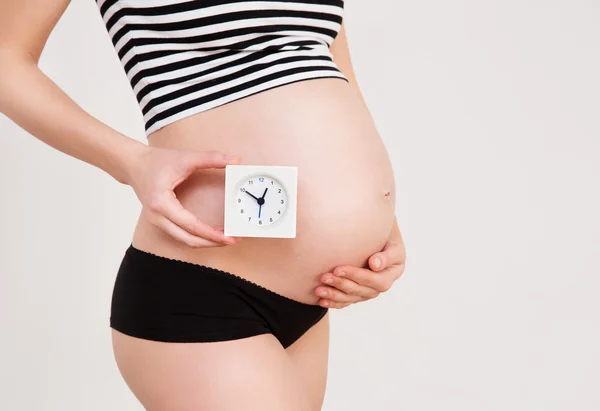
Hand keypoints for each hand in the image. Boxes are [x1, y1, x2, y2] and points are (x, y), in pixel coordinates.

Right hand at [127, 146, 241, 247]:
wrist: (133, 164)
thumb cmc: (156, 161)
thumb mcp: (186, 157)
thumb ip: (212, 158)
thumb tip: (235, 160)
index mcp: (162, 203)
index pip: (191, 225)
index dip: (212, 234)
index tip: (229, 237)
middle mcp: (157, 217)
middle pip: (188, 239)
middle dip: (212, 242)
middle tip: (233, 240)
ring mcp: (156, 221)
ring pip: (184, 240)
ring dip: (205, 241)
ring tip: (225, 238)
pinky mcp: (160, 221)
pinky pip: (180, 235)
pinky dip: (196, 237)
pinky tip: (211, 233)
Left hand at [315, 221, 405, 308]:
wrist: (375, 229)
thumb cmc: (384, 230)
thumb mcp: (391, 238)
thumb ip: (387, 254)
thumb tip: (375, 265)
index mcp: (393, 271)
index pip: (376, 280)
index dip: (357, 276)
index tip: (338, 269)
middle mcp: (382, 283)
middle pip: (362, 290)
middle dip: (342, 284)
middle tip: (324, 277)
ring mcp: (370, 289)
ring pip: (352, 297)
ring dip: (335, 294)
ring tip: (319, 290)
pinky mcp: (359, 292)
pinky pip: (347, 300)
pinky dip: (334, 301)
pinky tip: (321, 300)